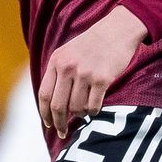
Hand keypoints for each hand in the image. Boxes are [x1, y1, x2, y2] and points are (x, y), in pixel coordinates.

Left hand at [39, 6, 147, 138]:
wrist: (117, 30)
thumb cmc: (92, 44)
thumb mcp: (67, 52)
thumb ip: (57, 72)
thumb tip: (51, 103)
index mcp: (56, 61)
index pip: (44, 94)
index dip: (45, 113)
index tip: (48, 124)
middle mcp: (68, 68)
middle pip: (58, 106)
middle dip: (59, 123)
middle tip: (62, 131)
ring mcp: (85, 74)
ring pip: (77, 108)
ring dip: (80, 115)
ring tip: (85, 111)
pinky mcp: (102, 79)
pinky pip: (94, 105)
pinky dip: (94, 111)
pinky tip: (95, 109)